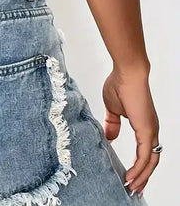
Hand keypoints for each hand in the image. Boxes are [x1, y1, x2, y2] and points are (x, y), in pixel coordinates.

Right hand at [101, 66, 159, 195]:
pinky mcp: (147, 130)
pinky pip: (145, 156)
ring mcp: (151, 130)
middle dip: (144, 177)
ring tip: (132, 187)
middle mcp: (151, 130)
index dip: (140, 166)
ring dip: (142, 177)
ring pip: (151, 161)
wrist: (126, 72)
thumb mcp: (113, 108)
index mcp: (144, 125)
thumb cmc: (119, 83)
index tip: (131, 177)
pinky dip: (140, 169)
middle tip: (134, 189)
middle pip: (152, 161)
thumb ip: (112, 124)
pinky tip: (131, 177)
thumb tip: (110, 137)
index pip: (146, 151)